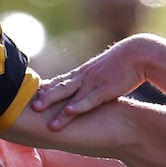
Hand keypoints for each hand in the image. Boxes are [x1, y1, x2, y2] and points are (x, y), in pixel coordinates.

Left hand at [31, 37, 149, 130]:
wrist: (138, 54)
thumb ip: (89, 83)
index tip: (27, 97)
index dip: (43, 89)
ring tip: (38, 111)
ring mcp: (93, 83)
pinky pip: (90, 99)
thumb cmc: (121, 66)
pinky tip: (68, 112)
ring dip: (53, 101)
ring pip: (69, 94)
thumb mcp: (101, 74)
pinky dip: (78, 106)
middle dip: (42, 96)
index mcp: (82, 74)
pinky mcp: (106, 89)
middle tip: (27, 106)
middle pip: (58, 87)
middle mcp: (83, 77)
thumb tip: (80, 93)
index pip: (58, 81)